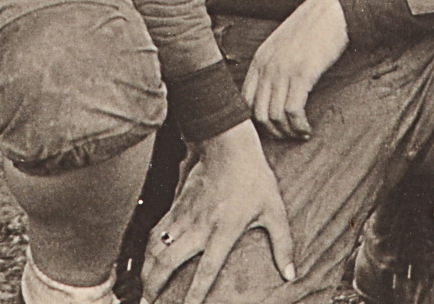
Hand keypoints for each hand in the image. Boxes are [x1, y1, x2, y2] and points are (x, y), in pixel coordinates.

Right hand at [141, 121, 295, 303]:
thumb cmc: (254, 178)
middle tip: (149, 302)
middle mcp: (199, 227)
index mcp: (223, 232)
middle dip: (154, 285)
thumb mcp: (274, 211)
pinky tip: (145, 260)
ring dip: (146, 270)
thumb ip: (283, 244)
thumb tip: (291, 273)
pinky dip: (147, 249)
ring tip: (142, 289)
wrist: (229, 146)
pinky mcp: (176, 205)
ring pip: (157, 248)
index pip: (206, 270)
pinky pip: (156, 231)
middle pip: (168, 262)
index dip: (195, 293)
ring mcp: (184, 216)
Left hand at [242, 0, 346, 140]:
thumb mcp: (284, 44)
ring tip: (300, 134)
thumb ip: (274, 63)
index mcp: (260, 59)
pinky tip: (308, 129)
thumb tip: (275, 90)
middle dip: (272, 132)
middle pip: (257, 113)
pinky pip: (293, 111)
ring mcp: (283, 70)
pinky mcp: (302, 73)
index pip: (244, 100)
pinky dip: (299, 126)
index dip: (256, 120)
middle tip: (288, 136)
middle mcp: (267, 66)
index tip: (273, 127)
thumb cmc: (314, 26)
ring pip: (274, 116)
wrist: (334, 9)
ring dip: (287, 132)